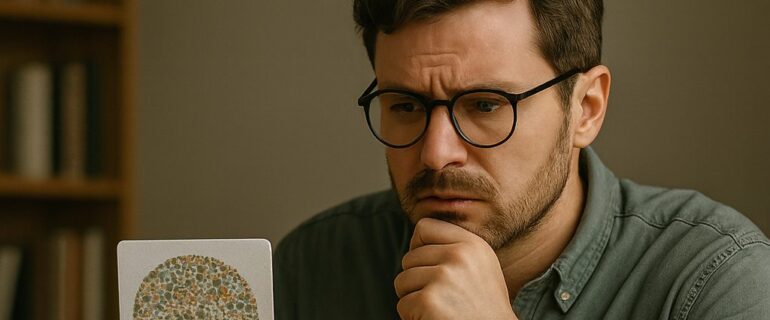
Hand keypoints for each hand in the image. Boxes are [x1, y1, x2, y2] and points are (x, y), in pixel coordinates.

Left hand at [394, 218, 517, 319]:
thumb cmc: (483, 308)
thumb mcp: (480, 267)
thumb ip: (454, 248)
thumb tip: (416, 240)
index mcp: (472, 244)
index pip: (424, 227)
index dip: (419, 247)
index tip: (430, 267)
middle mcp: (459, 255)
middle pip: (409, 258)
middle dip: (416, 280)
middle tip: (440, 298)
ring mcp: (444, 277)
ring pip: (402, 281)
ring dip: (413, 299)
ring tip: (438, 308)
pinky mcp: (429, 300)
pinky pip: (403, 304)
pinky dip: (413, 317)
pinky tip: (435, 319)